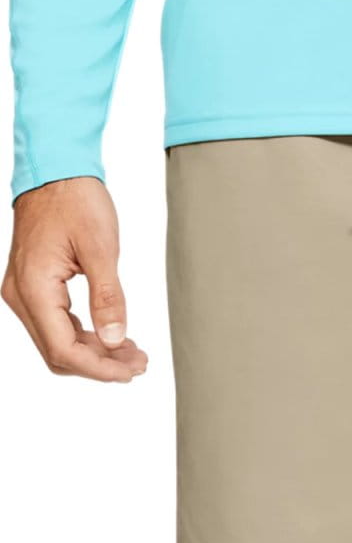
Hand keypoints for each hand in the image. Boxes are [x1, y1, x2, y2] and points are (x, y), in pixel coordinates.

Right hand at [2, 177, 147, 380]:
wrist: (56, 170)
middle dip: (100, 364)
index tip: (131, 371)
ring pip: (58, 341)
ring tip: (134, 355)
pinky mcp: (34, 286)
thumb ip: (108, 297)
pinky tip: (116, 337)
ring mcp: (24, 292)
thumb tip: (116, 339)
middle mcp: (21, 295)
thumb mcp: (101, 248)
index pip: (63, 349)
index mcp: (33, 288)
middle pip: (58, 352)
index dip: (99, 368)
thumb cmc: (76, 201)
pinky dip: (87, 335)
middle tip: (140, 364)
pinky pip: (57, 323)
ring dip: (96, 352)